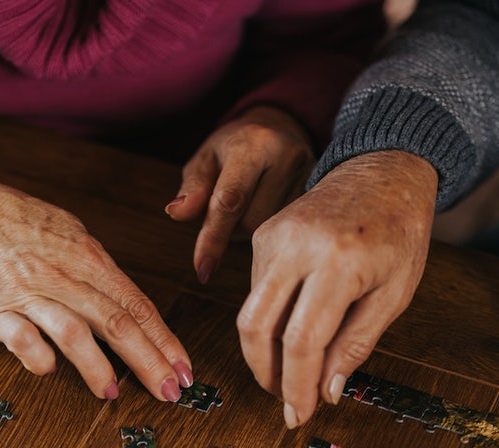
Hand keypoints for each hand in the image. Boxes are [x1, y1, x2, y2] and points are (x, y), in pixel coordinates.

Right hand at [0, 146, 193, 400]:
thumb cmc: (27, 229)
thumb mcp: (76, 239)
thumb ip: (103, 277)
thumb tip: (138, 314)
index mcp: (90, 261)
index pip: (137, 306)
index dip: (164, 341)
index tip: (184, 370)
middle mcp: (65, 278)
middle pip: (115, 322)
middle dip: (148, 360)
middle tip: (170, 391)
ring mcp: (30, 295)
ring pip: (72, 332)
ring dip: (96, 366)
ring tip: (112, 393)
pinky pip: (20, 337)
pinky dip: (37, 356)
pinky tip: (50, 370)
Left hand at [165, 105, 314, 283]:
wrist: (280, 126)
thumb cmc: (232, 147)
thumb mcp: (205, 159)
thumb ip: (193, 188)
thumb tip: (176, 213)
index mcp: (253, 144)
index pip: (230, 201)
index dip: (213, 238)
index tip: (202, 269)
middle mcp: (286, 157)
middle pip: (252, 221)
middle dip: (232, 227)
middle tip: (229, 209)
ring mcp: (309, 174)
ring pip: (271, 229)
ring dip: (251, 229)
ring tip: (250, 204)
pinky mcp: (322, 190)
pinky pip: (290, 227)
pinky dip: (272, 227)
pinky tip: (268, 208)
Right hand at [238, 150, 436, 426]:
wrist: (382, 172)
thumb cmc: (398, 232)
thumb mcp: (394, 294)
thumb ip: (357, 344)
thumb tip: (326, 391)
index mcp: (339, 262)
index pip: (302, 340)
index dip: (296, 386)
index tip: (299, 414)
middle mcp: (297, 246)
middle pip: (256, 327)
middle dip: (265, 374)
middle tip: (284, 400)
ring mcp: (273, 236)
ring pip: (249, 312)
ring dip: (263, 352)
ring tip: (290, 373)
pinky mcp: (262, 234)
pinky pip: (255, 290)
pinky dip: (267, 321)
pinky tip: (290, 331)